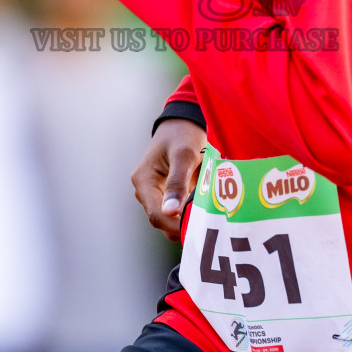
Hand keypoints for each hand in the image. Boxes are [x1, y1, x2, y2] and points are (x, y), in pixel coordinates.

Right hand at [132, 118, 206, 241]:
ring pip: (170, 218)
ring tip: (209, 214)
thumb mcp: (184, 155)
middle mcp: (145, 190)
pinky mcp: (166, 194)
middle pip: (162, 220)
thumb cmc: (182, 135)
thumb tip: (170, 211)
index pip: (156, 215)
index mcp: (143, 180)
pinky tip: (206, 208)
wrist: (182, 123)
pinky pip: (176, 211)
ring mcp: (155, 193)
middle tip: (208, 223)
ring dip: (187, 219)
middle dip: (183, 225)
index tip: (198, 229)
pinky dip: (190, 212)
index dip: (175, 227)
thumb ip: (177, 182)